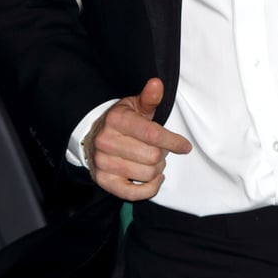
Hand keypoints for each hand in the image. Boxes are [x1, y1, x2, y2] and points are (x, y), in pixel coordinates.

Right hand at [83, 78, 191, 200]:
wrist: (92, 137)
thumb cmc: (120, 121)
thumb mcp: (134, 106)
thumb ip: (149, 98)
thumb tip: (157, 83)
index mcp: (116, 120)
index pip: (152, 134)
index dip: (173, 142)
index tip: (185, 146)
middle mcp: (106, 142)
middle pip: (152, 157)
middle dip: (163, 154)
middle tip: (160, 150)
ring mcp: (103, 163)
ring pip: (147, 174)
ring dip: (157, 170)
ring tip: (153, 161)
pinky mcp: (104, 181)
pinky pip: (134, 193)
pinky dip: (150, 188)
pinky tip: (153, 179)